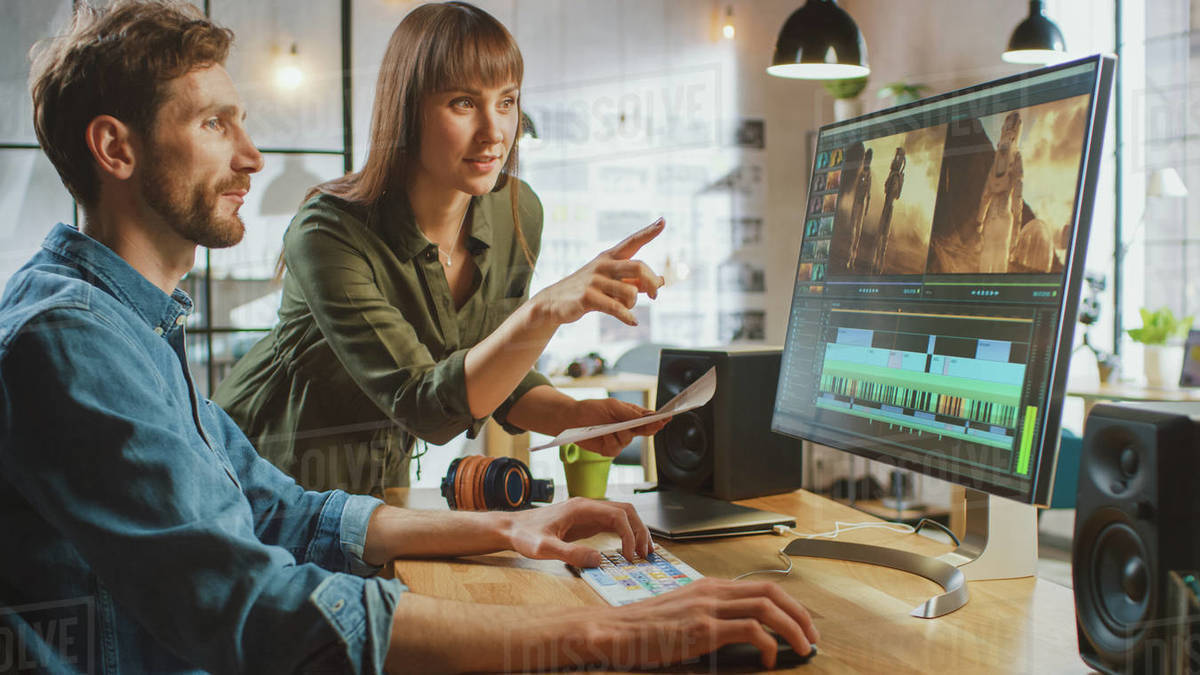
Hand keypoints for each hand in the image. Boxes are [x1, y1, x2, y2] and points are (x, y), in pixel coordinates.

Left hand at [505, 497, 651, 565]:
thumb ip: (569, 553)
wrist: (511, 528)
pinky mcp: (585, 522)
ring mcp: (587, 513)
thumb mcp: (544, 548)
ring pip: (621, 516)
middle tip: (646, 554)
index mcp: (581, 508)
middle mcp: (588, 507)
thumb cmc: (524, 535)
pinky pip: (612, 525)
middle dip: (639, 531)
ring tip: (643, 552)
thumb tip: (598, 560)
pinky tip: (627, 550)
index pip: (617, 514)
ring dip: (635, 531)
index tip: (629, 555)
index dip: (628, 534)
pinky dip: (624, 535)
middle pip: (625, 511)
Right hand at [531, 218, 664, 325]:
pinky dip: (628, 317)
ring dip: (633, 304)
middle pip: (638, 266)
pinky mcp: (588, 297)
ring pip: (631, 291)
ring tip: (626, 309)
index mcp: (610, 257)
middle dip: (652, 281)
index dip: (648, 232)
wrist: (554, 302)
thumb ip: (635, 281)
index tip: (663, 221)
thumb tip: (661, 281)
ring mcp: (595, 280)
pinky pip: (617, 308)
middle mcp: (603, 265)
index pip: (632, 242)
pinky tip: (632, 322)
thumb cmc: (589, 290)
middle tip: (655, 295)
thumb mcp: (612, 282)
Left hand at [570, 397, 668, 456]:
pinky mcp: (608, 450)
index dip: (658, 420)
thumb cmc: (591, 409)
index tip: (667, 418)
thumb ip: (628, 411)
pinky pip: (615, 449)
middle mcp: (627, 429)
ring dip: (621, 434)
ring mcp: (618, 441)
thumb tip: (646, 416)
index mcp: (630, 416)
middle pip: (644, 431)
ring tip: (611, 428)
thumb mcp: (611, 405)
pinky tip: (603, 435)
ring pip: (628, 440)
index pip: (648, 419)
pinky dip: (609, 441)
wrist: (571, 419)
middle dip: (650, 428)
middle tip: (656, 424)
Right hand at [578, 577, 819, 669]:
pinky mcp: (701, 629)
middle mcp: (713, 591)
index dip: (790, 605)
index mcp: (711, 587)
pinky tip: (769, 659)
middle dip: (800, 615)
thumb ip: (712, 616)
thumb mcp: (684, 613)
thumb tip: (744, 633)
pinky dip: (768, 644)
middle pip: (772, 593)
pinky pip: (748, 630)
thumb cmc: (645, 628)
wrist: (614, 630)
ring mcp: (707, 608)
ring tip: (802, 648)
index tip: (803, 625)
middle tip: (812, 638)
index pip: (762, 587)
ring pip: (766, 608)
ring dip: (792, 629)